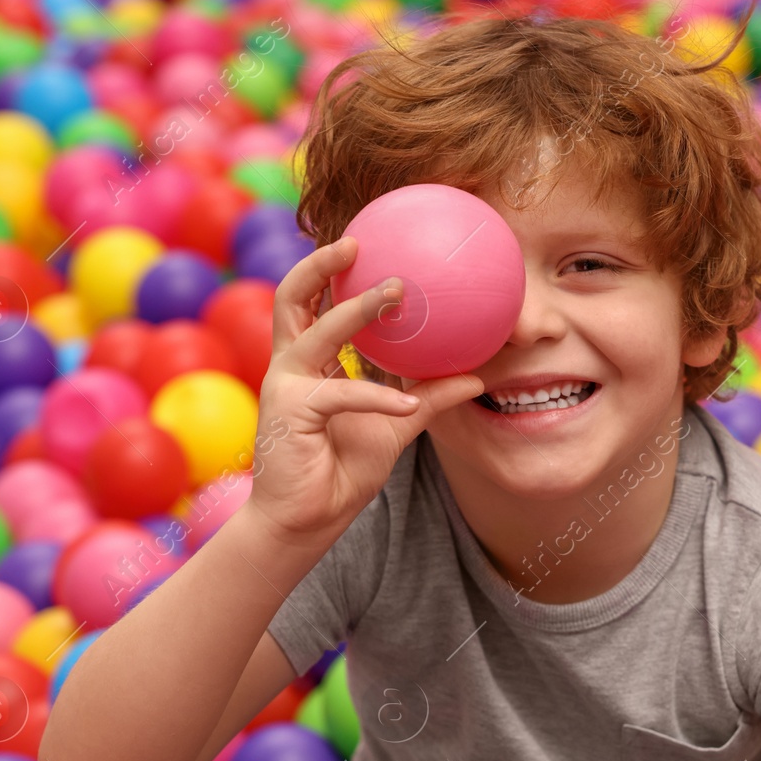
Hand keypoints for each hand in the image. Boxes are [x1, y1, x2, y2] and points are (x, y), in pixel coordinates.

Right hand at [249, 237, 485, 545]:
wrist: (306, 521)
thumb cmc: (341, 471)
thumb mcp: (396, 427)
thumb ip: (429, 398)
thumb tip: (476, 376)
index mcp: (309, 361)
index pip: (313, 303)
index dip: (329, 268)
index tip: (364, 239)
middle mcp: (290, 364)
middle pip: (292, 296)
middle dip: (320, 264)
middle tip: (359, 241)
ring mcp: (284, 385)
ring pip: (318, 331)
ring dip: (357, 310)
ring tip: (396, 292)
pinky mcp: (289, 411)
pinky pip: (342, 394)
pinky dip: (379, 399)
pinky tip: (409, 406)